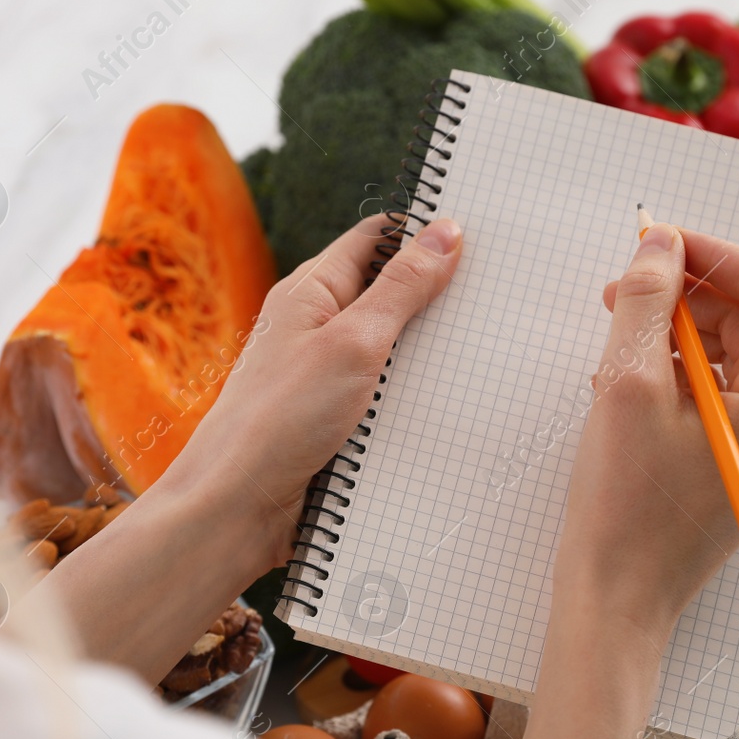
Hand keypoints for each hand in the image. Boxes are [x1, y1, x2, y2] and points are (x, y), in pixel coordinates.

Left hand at [161, 214, 463, 575]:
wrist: (238, 508)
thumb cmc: (280, 418)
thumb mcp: (354, 341)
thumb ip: (402, 288)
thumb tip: (445, 231)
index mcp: (312, 291)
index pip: (377, 237)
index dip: (424, 230)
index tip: (481, 231)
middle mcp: (317, 327)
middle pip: (390, 292)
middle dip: (440, 293)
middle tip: (500, 292)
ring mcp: (327, 375)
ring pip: (395, 349)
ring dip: (433, 352)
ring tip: (491, 345)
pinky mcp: (337, 420)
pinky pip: (389, 395)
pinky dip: (419, 395)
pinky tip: (457, 402)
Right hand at [553, 223, 738, 645]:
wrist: (618, 602)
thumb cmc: (624, 508)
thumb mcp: (627, 385)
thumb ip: (650, 301)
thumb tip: (662, 243)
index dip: (720, 253)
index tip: (662, 244)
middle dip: (695, 291)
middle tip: (628, 286)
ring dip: (683, 329)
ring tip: (620, 332)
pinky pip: (725, 392)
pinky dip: (682, 370)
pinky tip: (630, 378)